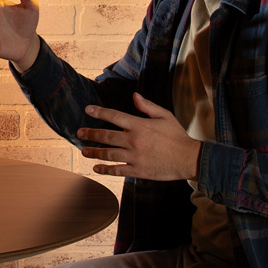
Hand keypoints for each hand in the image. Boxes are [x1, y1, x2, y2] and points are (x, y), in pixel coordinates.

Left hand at [77, 93, 201, 180]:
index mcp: (140, 125)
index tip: (87, 110)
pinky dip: (105, 169)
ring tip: (83, 151)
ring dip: (94, 153)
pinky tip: (96, 168)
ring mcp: (135, 157)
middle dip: (90, 134)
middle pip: (107, 137)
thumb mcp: (165, 116)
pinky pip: (118, 170)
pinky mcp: (138, 171)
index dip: (99, 112)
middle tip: (78, 133)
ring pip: (108, 154)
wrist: (189, 159)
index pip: (115, 116)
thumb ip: (147, 106)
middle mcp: (134, 141)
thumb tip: (134, 96)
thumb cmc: (177, 136)